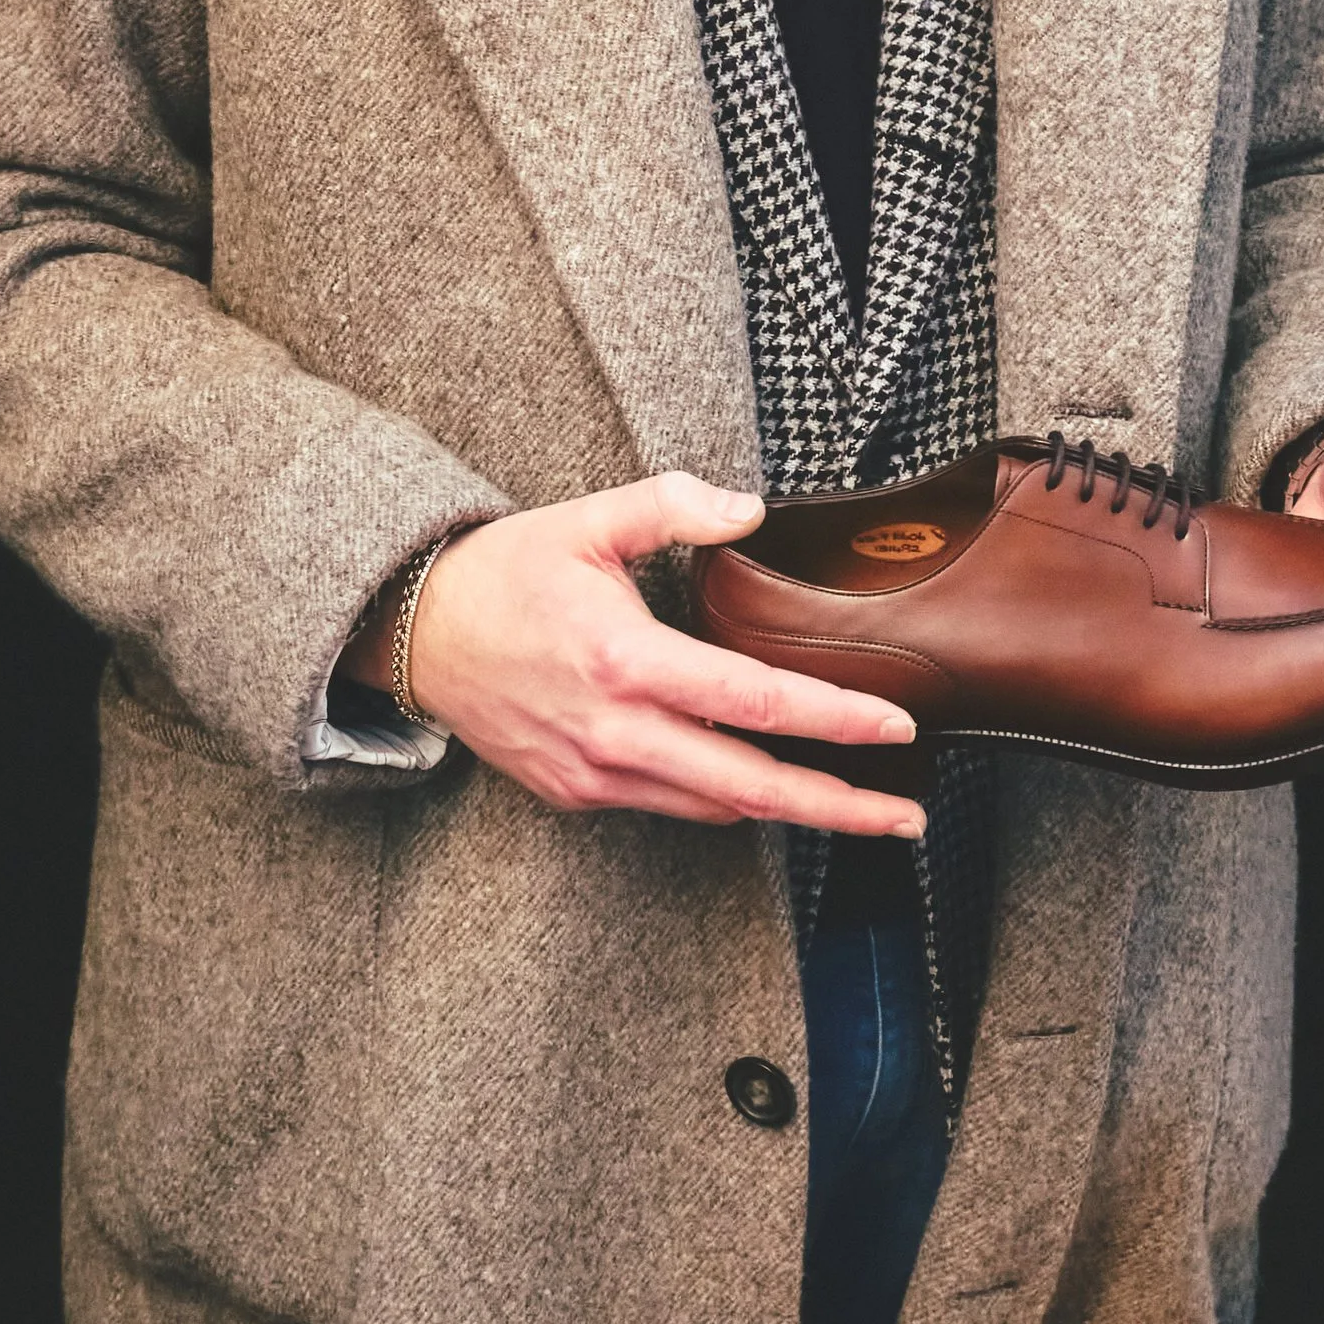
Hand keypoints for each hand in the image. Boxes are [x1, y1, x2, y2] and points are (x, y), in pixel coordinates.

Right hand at [405, 473, 928, 837]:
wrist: (418, 633)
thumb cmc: (505, 573)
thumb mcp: (587, 520)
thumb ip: (673, 506)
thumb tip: (752, 510)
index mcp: (624, 660)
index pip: (753, 699)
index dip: (832, 719)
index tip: (895, 727)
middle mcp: (614, 730)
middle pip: (750, 786)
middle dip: (837, 807)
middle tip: (905, 817)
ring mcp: (594, 772)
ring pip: (715, 807)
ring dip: (787, 808)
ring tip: (854, 804)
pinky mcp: (577, 793)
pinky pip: (671, 804)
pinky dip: (724, 797)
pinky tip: (761, 782)